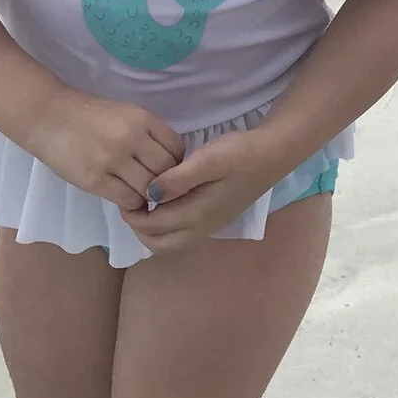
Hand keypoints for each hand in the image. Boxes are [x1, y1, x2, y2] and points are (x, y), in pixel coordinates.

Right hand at [25, 91, 182, 211]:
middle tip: (154, 183)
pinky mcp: (95, 180)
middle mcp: (131, 138)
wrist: (48, 117)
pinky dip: (130, 201)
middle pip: (166, 171)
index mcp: (142, 119)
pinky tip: (123, 193)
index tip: (166, 167)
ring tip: (137, 188)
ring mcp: (112, 160)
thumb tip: (174, 164)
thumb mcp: (127, 114)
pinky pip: (128, 200)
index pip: (177, 149)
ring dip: (146, 193)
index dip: (176, 162)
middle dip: (163, 180)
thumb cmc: (90, 116)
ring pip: (149, 189)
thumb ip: (150, 135)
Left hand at [120, 130, 293, 254]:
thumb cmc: (239, 154)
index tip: (124, 194)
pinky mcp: (214, 220)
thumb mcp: (207, 160)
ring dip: (152, 229)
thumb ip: (177, 179)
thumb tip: (149, 194)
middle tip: (131, 203)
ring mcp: (209, 227)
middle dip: (139, 228)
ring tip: (145, 203)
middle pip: (158, 243)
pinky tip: (165, 202)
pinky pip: (181, 235)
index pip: (152, 226)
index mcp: (197, 214)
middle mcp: (202, 228)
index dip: (132, 214)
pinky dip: (165, 226)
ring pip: (169, 242)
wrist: (272, 154)